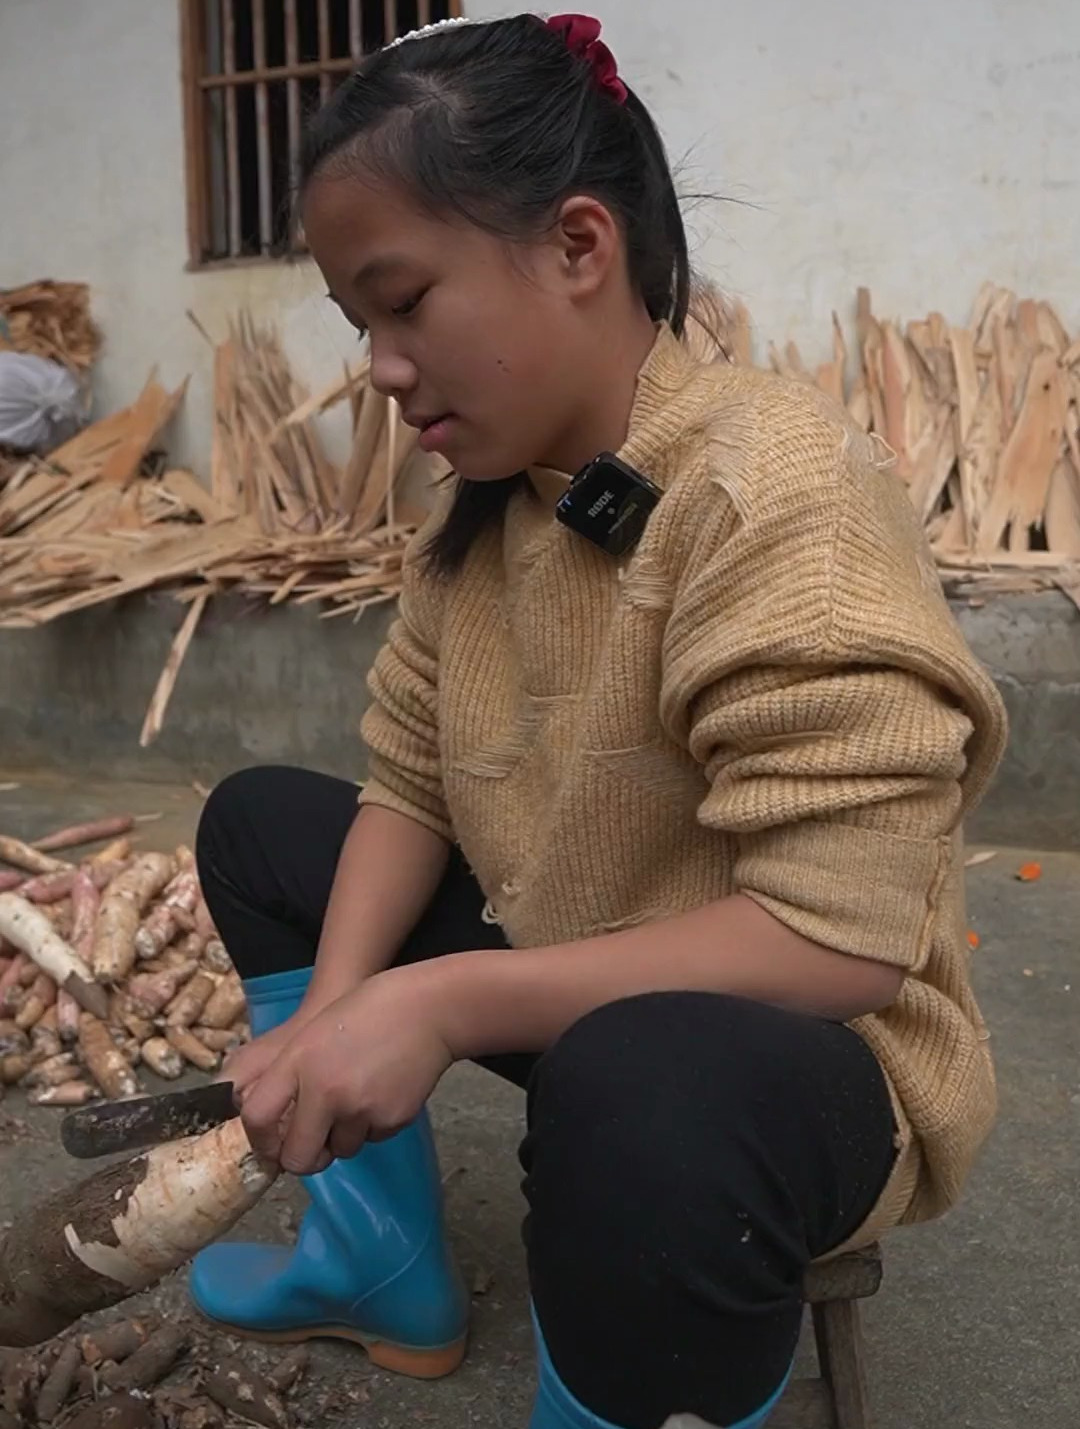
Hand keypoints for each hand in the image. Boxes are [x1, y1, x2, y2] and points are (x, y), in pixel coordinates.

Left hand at [237, 966, 453, 1174]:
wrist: (426, 1009)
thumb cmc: (365, 1013)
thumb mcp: (312, 1035)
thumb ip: (288, 1077)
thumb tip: (272, 1126)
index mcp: (299, 1062)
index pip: (257, 1118)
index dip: (261, 1142)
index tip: (271, 1146)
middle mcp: (326, 1090)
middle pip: (298, 1159)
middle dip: (305, 1158)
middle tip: (315, 1143)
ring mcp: (360, 1108)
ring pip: (340, 1150)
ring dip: (344, 1135)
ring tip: (360, 1095)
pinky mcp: (391, 1120)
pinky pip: (371, 1138)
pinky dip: (373, 1124)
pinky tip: (383, 1091)